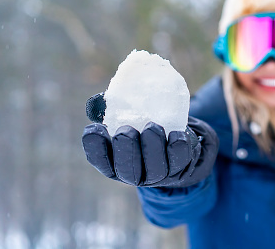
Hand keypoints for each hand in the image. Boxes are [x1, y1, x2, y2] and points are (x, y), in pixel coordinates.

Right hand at [81, 94, 218, 187]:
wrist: (174, 141)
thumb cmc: (141, 127)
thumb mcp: (124, 118)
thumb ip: (108, 109)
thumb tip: (97, 100)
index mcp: (114, 162)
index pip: (99, 160)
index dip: (95, 147)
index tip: (95, 128)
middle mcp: (134, 173)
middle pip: (127, 170)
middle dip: (126, 150)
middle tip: (126, 131)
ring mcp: (157, 174)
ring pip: (155, 168)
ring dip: (152, 147)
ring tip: (152, 127)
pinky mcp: (179, 168)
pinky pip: (179, 161)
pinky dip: (177, 148)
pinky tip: (177, 135)